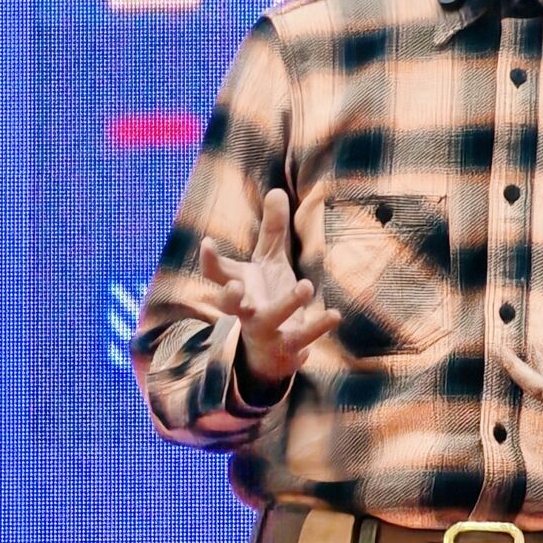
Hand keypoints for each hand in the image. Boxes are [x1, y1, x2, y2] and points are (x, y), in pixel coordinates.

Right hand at [198, 188, 341, 397]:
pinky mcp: (289, 346)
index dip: (209, 260)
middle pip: (230, 306)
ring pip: (269, 320)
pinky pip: (303, 337)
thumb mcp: (270, 263)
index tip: (207, 242)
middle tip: (234, 285)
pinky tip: (335, 314)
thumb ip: (272, 230)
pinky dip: (318, 326)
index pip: (217, 274)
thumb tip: (276, 190)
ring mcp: (266, 330)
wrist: (273, 352)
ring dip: (286, 304)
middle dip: (229, 297)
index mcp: (240, 287)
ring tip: (306, 286)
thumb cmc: (267, 298)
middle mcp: (246, 310)